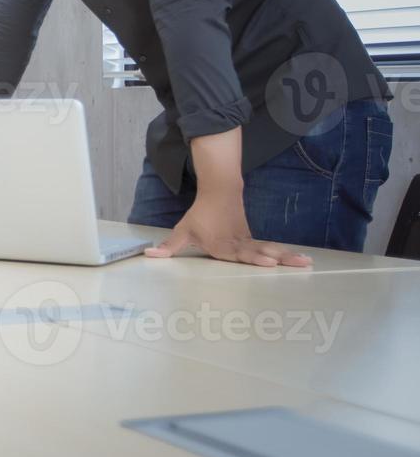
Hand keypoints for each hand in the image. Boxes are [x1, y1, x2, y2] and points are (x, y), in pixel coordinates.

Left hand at [144, 191, 311, 266]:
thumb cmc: (201, 215)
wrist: (220, 191)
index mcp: (222, 246)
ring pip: (270, 250)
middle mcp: (238, 244)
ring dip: (288, 257)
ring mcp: (248, 241)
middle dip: (278, 259)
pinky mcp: (254, 239)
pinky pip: (271, 248)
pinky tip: (302, 260)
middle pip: (260, 253)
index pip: (239, 255)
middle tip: (296, 265)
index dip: (254, 259)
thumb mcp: (183, 231)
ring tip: (307, 263)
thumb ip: (169, 246)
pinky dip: (287, 254)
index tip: (269, 263)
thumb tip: (149, 254)